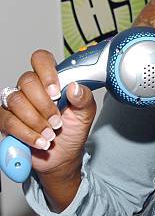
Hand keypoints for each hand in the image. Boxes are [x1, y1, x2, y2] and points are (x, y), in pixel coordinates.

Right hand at [0, 49, 95, 175]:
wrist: (63, 156)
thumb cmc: (73, 130)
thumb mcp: (85, 114)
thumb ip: (84, 98)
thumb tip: (75, 87)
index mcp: (50, 80)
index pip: (41, 60)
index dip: (46, 72)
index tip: (56, 91)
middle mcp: (31, 88)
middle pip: (27, 81)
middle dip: (44, 104)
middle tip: (57, 121)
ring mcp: (16, 104)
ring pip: (16, 101)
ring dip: (36, 120)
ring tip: (51, 135)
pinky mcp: (7, 121)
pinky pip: (8, 121)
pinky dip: (26, 133)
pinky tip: (40, 141)